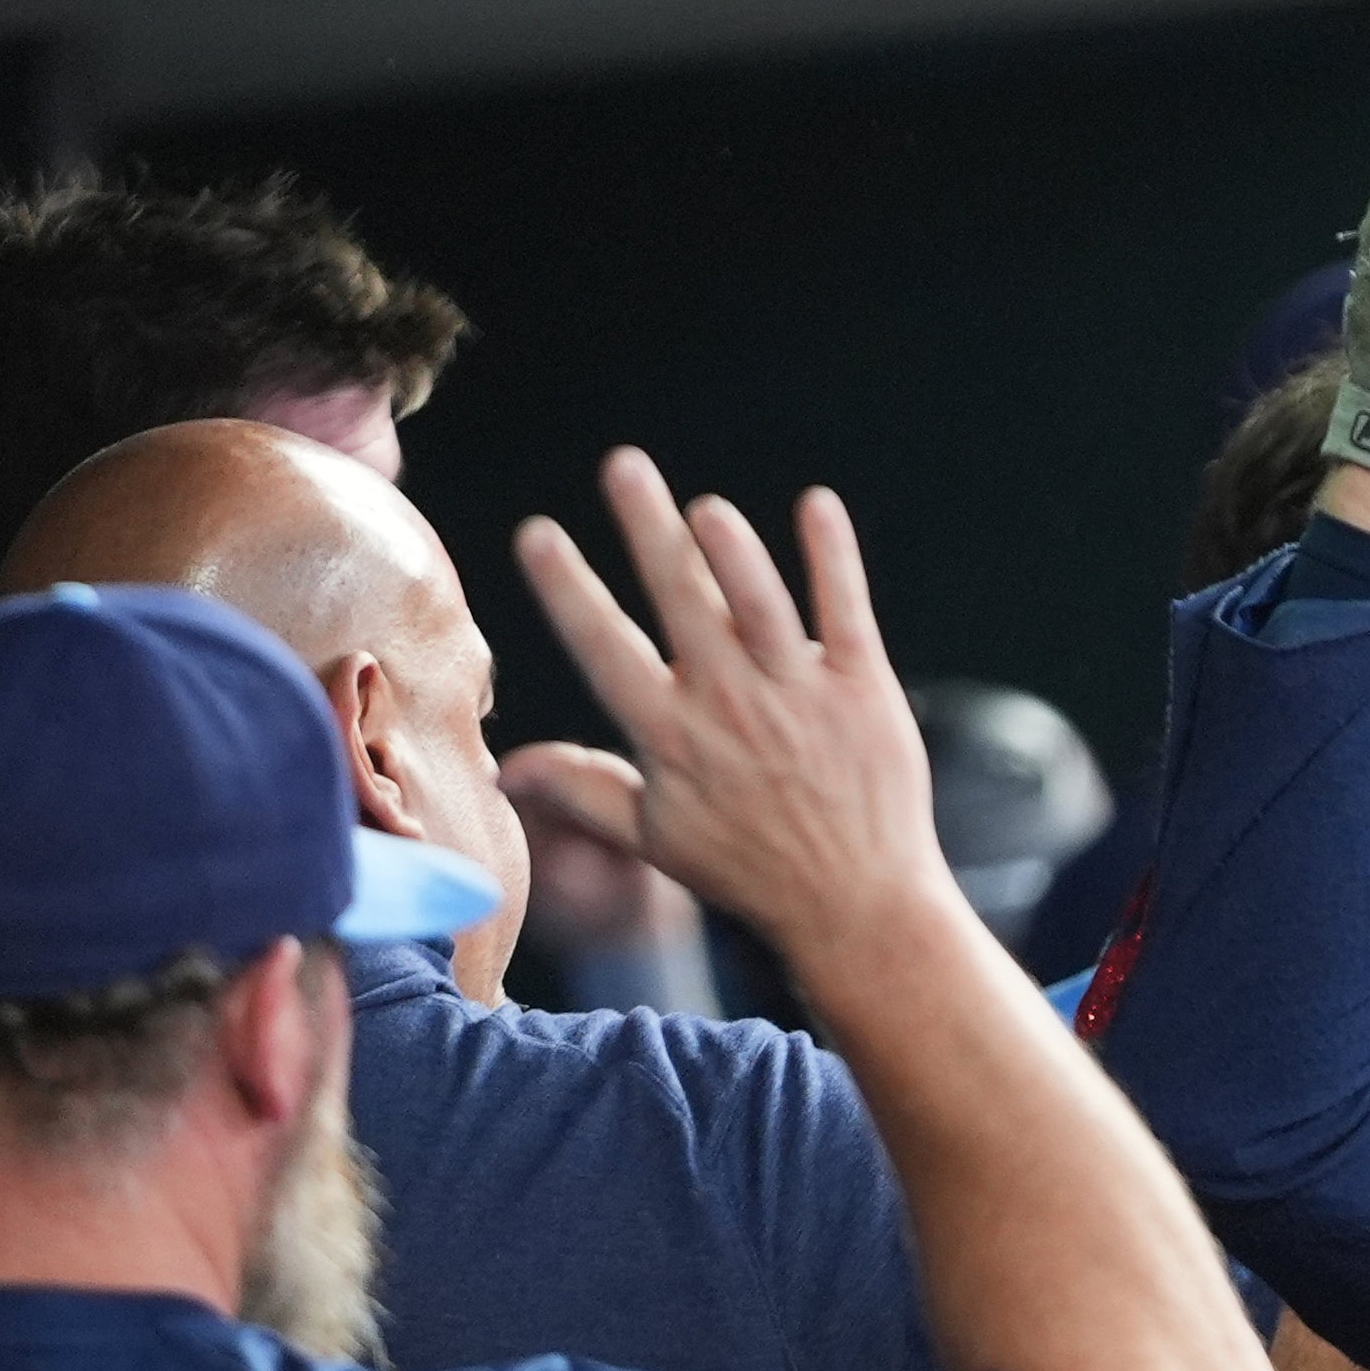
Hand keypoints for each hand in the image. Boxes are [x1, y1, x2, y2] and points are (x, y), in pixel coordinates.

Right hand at [509, 451, 964, 986]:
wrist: (858, 905)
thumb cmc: (750, 870)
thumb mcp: (656, 837)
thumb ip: (583, 787)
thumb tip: (505, 768)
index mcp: (671, 734)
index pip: (605, 645)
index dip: (568, 587)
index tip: (537, 532)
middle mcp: (731, 704)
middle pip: (681, 599)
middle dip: (647, 528)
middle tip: (623, 465)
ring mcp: (801, 693)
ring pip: (760, 600)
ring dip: (732, 546)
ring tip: (704, 505)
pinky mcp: (864, 689)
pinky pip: (846, 609)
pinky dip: (832, 556)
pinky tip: (817, 504)